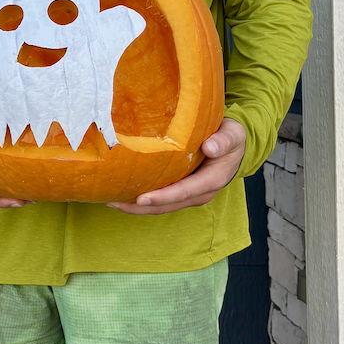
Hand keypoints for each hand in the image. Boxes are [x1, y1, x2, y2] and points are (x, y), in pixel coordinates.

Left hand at [108, 118, 245, 215]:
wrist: (232, 145)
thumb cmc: (230, 138)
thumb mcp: (232, 135)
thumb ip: (224, 140)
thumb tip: (211, 147)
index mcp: (211, 181)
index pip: (184, 192)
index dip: (163, 197)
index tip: (142, 199)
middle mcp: (199, 193)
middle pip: (167, 205)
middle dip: (140, 207)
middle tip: (114, 202)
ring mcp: (188, 195)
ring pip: (160, 207)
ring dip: (136, 207)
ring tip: (111, 201)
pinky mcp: (180, 191)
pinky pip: (159, 200)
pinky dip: (140, 200)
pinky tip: (121, 194)